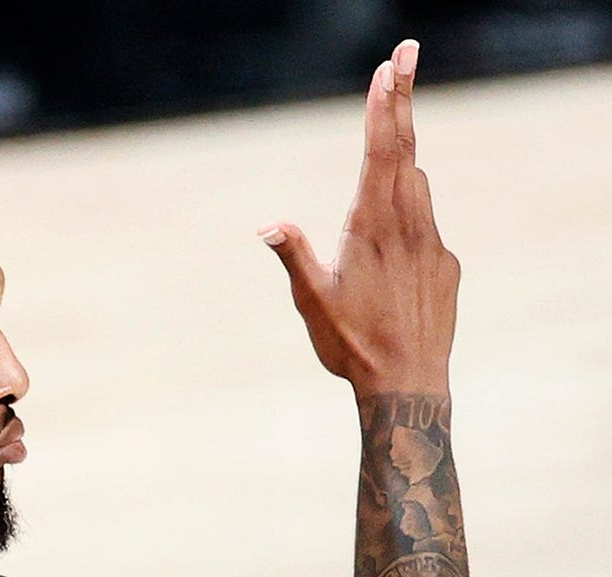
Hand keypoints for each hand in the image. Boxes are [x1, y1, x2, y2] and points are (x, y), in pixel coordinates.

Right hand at [260, 40, 459, 395]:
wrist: (409, 384)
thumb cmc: (351, 345)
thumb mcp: (313, 303)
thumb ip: (295, 258)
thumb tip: (268, 227)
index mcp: (371, 229)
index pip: (380, 154)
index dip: (384, 108)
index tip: (388, 70)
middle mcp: (408, 227)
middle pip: (405, 151)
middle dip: (401, 101)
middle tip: (404, 54)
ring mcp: (432, 243)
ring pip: (419, 182)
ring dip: (404, 149)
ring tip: (395, 121)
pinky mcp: (446, 262)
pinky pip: (425, 221)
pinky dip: (410, 205)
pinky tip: (393, 228)